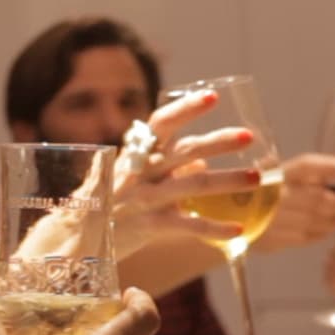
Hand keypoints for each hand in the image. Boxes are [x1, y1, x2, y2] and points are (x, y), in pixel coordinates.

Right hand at [107, 90, 263, 255]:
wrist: (78, 237)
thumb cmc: (112, 200)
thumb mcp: (136, 174)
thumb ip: (169, 165)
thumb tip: (204, 160)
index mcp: (137, 152)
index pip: (162, 122)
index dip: (186, 109)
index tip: (213, 97)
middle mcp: (141, 171)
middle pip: (184, 150)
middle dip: (219, 141)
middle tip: (249, 136)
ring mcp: (144, 198)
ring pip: (193, 185)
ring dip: (227, 181)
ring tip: (257, 178)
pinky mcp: (148, 227)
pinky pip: (187, 226)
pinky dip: (214, 229)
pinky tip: (239, 230)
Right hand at [252, 152, 334, 252]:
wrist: (222, 219)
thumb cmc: (258, 192)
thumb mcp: (277, 174)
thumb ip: (311, 171)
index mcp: (273, 172)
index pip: (309, 166)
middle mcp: (271, 195)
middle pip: (317, 198)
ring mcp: (270, 219)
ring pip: (315, 221)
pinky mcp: (271, 239)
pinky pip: (305, 237)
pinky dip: (323, 232)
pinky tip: (333, 228)